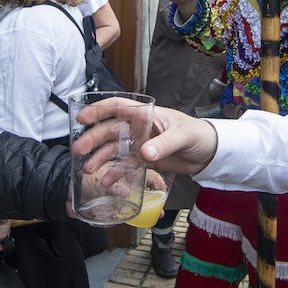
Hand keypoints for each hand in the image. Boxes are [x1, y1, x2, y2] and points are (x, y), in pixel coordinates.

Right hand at [73, 101, 216, 175]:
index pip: (117, 107)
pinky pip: (124, 166)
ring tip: (88, 169)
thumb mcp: (183, 136)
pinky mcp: (143, 161)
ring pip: (113, 149)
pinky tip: (106, 180)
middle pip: (109, 130)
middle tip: (78, 149)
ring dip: (99, 157)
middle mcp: (138, 128)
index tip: (82, 117)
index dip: (98, 110)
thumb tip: (146, 153)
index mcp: (145, 115)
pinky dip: (114, 173)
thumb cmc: (198, 135)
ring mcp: (139, 144)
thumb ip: (165, 144)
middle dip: (92, 139)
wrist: (208, 153)